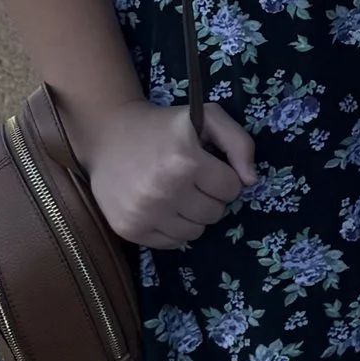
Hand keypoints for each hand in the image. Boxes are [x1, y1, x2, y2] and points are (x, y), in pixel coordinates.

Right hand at [75, 97, 255, 249]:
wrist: (108, 135)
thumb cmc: (163, 126)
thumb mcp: (206, 118)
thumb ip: (239, 142)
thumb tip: (250, 181)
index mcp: (185, 161)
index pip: (231, 189)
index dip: (224, 177)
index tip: (208, 167)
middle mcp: (163, 191)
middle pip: (215, 213)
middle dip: (210, 197)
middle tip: (192, 180)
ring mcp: (143, 213)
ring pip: (195, 232)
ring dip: (193, 215)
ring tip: (177, 193)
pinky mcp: (129, 229)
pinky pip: (171, 243)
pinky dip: (172, 228)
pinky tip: (162, 206)